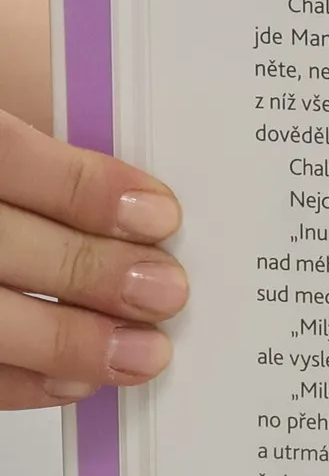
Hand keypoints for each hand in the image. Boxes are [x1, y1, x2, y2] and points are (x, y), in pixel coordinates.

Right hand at [0, 110, 184, 408]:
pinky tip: (76, 379)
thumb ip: (55, 136)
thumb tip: (140, 194)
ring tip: (142, 352)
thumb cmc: (9, 133)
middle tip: (165, 291)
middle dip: (87, 271)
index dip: (82, 187)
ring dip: (64, 340)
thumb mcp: (16, 96)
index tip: (159, 215)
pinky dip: (18, 379)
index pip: (5, 156)